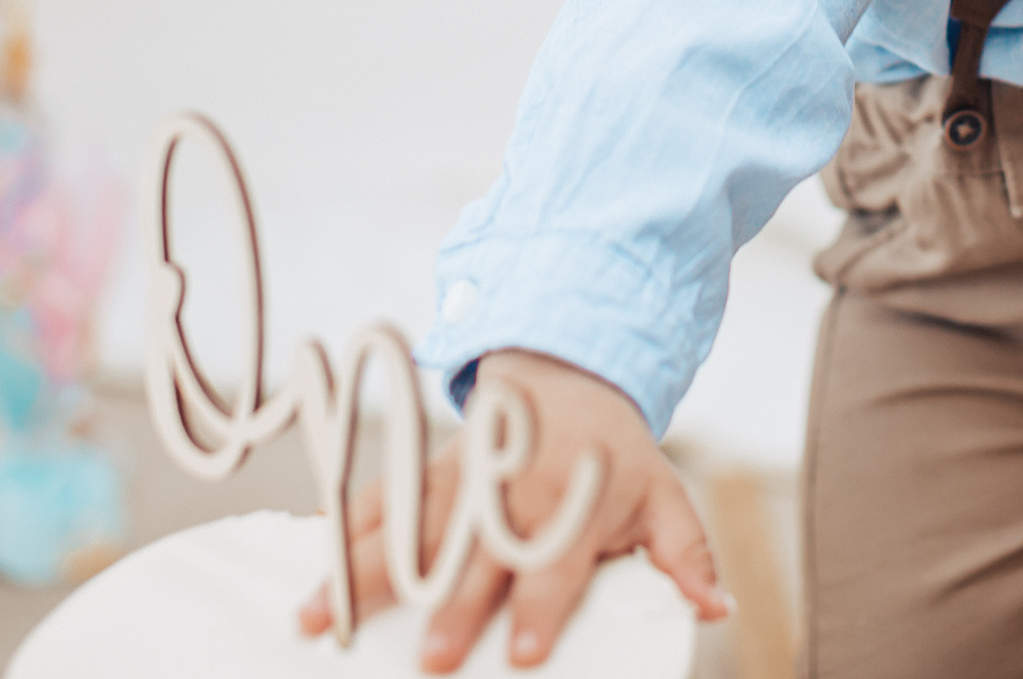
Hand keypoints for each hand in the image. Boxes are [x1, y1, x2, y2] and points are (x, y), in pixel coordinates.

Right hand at [297, 349, 732, 671]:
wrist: (572, 373)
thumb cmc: (619, 458)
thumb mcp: (665, 499)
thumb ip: (686, 557)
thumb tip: (714, 609)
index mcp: (573, 505)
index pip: (560, 561)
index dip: (545, 606)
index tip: (526, 653)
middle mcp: (512, 493)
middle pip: (478, 556)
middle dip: (453, 606)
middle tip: (432, 660)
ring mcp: (463, 478)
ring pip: (410, 528)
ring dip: (366, 575)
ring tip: (322, 621)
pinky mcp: (428, 468)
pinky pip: (380, 495)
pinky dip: (342, 526)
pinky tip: (308, 559)